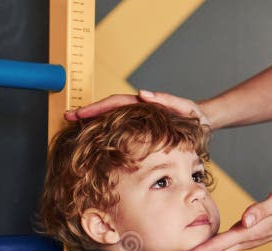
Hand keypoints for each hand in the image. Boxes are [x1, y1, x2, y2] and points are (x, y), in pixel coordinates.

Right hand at [65, 90, 211, 126]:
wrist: (204, 122)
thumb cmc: (196, 117)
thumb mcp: (185, 108)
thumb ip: (166, 100)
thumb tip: (142, 93)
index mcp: (144, 104)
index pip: (115, 103)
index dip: (96, 108)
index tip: (79, 113)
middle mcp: (138, 109)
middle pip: (107, 108)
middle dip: (87, 112)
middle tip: (67, 117)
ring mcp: (137, 119)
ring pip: (110, 118)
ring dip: (93, 121)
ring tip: (74, 126)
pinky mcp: (140, 128)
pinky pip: (118, 127)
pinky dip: (104, 129)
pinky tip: (93, 136)